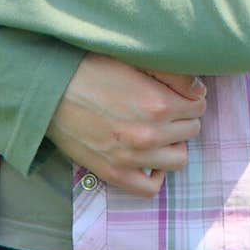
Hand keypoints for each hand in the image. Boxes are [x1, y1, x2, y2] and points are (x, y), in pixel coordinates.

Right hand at [47, 54, 206, 198]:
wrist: (50, 91)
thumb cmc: (89, 69)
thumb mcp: (133, 61)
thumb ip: (173, 75)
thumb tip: (200, 90)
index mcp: (157, 103)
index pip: (198, 105)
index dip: (189, 97)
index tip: (177, 94)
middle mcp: (149, 134)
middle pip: (192, 129)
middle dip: (183, 117)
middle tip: (167, 110)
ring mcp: (132, 158)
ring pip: (180, 158)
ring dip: (174, 143)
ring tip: (160, 132)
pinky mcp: (114, 174)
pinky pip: (151, 188)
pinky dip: (156, 175)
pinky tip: (150, 159)